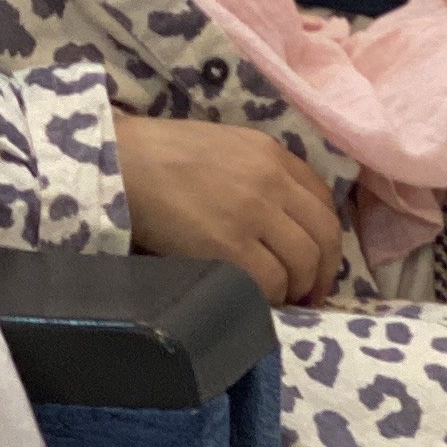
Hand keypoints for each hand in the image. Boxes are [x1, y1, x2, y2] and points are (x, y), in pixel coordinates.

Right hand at [112, 112, 348, 306]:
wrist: (119, 161)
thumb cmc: (161, 153)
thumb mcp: (224, 146)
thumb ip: (259, 173)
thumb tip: (280, 219)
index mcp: (271, 153)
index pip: (324, 201)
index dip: (326, 238)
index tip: (318, 260)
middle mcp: (271, 181)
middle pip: (324, 236)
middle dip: (323, 271)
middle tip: (310, 293)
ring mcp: (252, 214)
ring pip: (303, 263)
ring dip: (298, 288)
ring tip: (280, 299)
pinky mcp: (228, 246)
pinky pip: (270, 282)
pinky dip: (269, 297)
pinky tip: (255, 299)